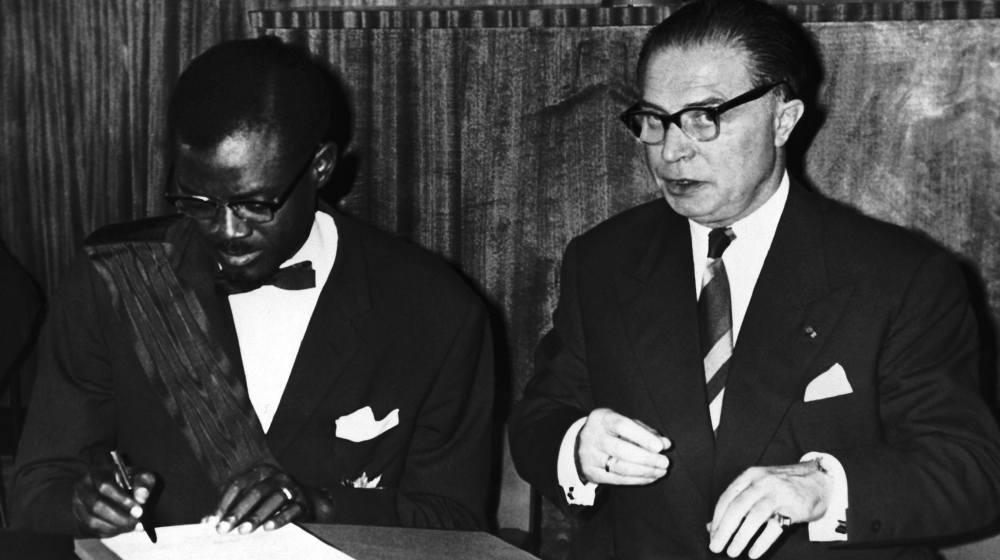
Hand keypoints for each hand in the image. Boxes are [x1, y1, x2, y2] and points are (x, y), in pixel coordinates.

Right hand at [72, 463, 155, 536]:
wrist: (119, 487)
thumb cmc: (130, 481)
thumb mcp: (141, 476)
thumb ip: (144, 483)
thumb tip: (141, 498)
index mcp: (98, 471)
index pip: (105, 486)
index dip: (122, 500)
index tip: (139, 511)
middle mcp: (83, 486)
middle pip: (96, 506)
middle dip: (119, 517)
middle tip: (137, 522)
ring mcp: (78, 502)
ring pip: (92, 520)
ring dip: (115, 526)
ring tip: (133, 526)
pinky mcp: (79, 516)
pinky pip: (91, 529)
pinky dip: (109, 531)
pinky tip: (123, 528)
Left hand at [206, 464, 310, 533]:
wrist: (306, 501)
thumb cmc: (270, 500)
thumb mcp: (251, 499)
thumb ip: (231, 507)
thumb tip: (206, 521)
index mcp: (261, 472)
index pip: (238, 485)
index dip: (223, 503)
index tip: (211, 522)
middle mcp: (277, 477)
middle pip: (255, 492)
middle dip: (238, 511)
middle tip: (224, 529)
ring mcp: (292, 488)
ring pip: (274, 500)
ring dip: (257, 516)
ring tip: (243, 531)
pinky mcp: (303, 502)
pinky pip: (291, 510)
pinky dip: (279, 519)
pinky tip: (268, 528)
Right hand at [575, 408, 670, 484]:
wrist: (582, 443)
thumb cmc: (612, 431)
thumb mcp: (626, 424)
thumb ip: (646, 432)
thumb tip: (666, 444)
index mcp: (601, 418)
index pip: (622, 426)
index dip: (643, 437)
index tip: (660, 447)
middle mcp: (592, 436)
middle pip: (621, 450)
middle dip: (647, 458)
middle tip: (666, 462)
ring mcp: (589, 456)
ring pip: (620, 468)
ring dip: (645, 471)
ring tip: (662, 472)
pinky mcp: (591, 473)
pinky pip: (617, 480)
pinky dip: (637, 480)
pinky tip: (650, 478)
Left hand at [708, 460, 832, 557]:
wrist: (820, 480)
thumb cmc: (783, 487)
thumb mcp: (758, 487)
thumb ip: (737, 503)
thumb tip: (712, 527)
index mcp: (750, 476)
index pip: (727, 498)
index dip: (717, 518)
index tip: (712, 535)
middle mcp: (762, 482)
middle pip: (737, 507)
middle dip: (724, 530)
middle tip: (715, 546)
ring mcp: (778, 494)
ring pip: (753, 517)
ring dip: (740, 537)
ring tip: (732, 552)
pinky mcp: (793, 508)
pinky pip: (773, 528)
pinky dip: (761, 542)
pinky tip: (753, 553)